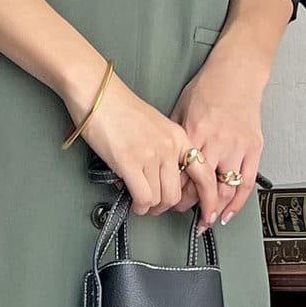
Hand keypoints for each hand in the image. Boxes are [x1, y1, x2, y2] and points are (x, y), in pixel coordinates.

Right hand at [75, 71, 197, 216]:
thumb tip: (160, 177)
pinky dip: (139, 206)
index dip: (208, 198)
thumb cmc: (118, 109)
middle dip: (164, 206)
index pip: (204, 173)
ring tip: (140, 203)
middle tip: (155, 206)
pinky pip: (143, 197)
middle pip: (177, 194)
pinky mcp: (130, 162)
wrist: (97, 94)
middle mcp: (169, 146)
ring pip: (160, 199)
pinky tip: (134, 202)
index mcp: (178, 137)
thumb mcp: (154, 126)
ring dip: (149, 207)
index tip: (207, 212)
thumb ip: (164, 150)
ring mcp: (151, 155)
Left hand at [170, 48, 267, 228]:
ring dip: (213, 209)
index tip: (165, 200)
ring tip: (204, 221)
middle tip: (181, 213)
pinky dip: (237, 203)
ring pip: (225, 189)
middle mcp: (218, 141)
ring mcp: (238, 146)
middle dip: (190, 205)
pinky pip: (246, 183)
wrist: (237, 73)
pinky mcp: (254, 148)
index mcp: (196, 132)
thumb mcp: (181, 109)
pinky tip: (227, 214)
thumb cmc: (208, 88)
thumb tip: (161, 161)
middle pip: (202, 185)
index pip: (182, 172)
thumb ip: (175, 138)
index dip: (172, 191)